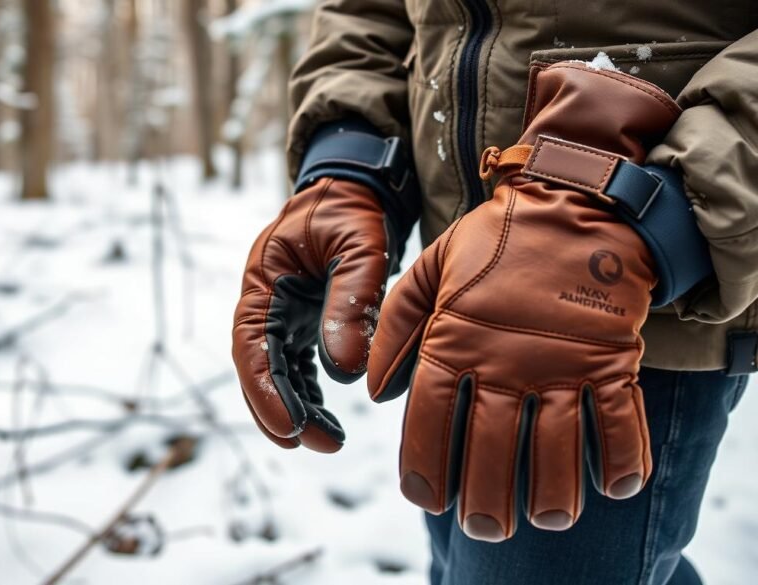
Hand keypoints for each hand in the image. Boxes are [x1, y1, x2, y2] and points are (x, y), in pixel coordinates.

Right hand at [232, 178, 393, 452]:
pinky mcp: (300, 321)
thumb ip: (351, 304)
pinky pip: (296, 366)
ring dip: (296, 409)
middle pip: (259, 370)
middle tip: (319, 444)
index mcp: (263, 283)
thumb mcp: (358, 247)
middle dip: (282, 412)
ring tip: (330, 440)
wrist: (354, 187)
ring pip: (277, 374)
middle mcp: (264, 303)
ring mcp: (280, 314)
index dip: (265, 392)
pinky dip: (309, 394)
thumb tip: (347, 372)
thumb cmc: (351, 210)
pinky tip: (329, 417)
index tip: (289, 428)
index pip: (251, 348)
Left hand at [367, 62, 680, 540]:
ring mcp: (561, 359)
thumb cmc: (494, 240)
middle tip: (484, 529)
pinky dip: (623, 456)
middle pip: (491, 445)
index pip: (431, 418)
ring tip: (545, 521)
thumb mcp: (428, 270)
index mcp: (454, 338)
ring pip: (556, 444)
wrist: (571, 201)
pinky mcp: (610, 354)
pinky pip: (619, 416)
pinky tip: (616, 488)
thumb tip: (374, 393)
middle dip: (486, 498)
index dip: (425, 466)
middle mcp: (505, 358)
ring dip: (551, 491)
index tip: (426, 499)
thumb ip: (393, 328)